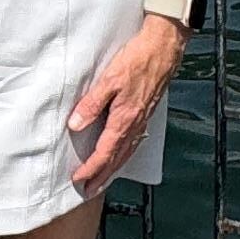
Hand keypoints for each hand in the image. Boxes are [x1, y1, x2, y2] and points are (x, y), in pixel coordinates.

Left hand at [66, 16, 184, 190]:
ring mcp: (143, 120)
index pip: (105, 153)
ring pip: (126, 152)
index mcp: (125, 120)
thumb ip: (92, 104)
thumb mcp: (109, 80)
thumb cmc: (138, 60)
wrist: (164, 48)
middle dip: (102, 177)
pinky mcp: (147, 113)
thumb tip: (75, 125)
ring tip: (102, 178)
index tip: (78, 179)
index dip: (91, 169)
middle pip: (116, 159)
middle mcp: (136, 124)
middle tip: (89, 190)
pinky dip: (124, 154)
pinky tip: (121, 153)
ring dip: (113, 168)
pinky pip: (134, 142)